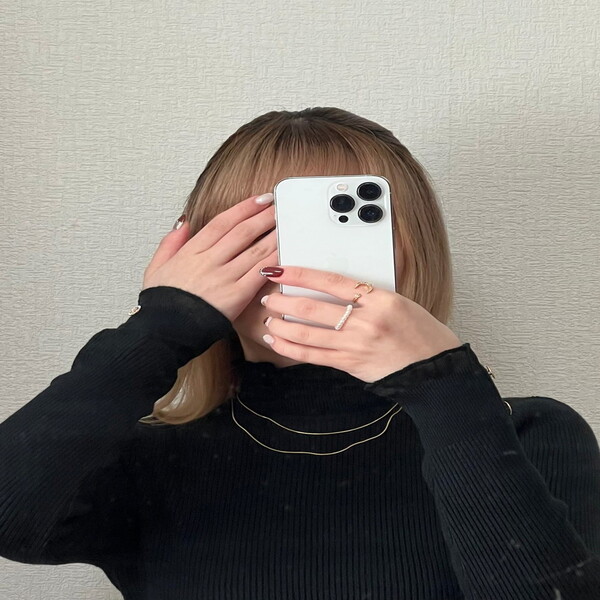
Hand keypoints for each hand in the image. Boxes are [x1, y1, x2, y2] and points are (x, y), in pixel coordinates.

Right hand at [141, 193, 277, 321]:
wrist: (163, 332)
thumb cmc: (162, 304)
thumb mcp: (156, 267)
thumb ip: (171, 242)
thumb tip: (185, 222)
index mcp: (191, 251)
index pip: (223, 222)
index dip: (244, 208)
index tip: (260, 200)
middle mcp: (209, 260)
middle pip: (243, 231)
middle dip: (265, 216)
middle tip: (280, 207)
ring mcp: (224, 278)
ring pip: (255, 250)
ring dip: (274, 236)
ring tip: (288, 225)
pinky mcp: (236, 296)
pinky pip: (259, 274)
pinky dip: (274, 262)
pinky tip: (285, 253)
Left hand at [258, 265, 462, 383]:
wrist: (434, 370)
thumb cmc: (420, 332)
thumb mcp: (399, 302)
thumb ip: (367, 294)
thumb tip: (333, 284)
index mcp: (380, 300)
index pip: (331, 282)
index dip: (300, 275)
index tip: (279, 269)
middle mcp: (366, 322)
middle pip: (312, 309)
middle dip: (283, 302)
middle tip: (268, 297)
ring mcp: (356, 345)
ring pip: (307, 334)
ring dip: (281, 325)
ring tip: (268, 319)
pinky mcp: (350, 364)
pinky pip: (313, 356)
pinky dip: (290, 348)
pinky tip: (277, 341)